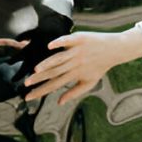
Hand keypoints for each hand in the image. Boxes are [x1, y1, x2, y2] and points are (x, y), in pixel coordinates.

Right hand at [24, 28, 141, 104]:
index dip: (41, 91)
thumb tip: (59, 102)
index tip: (27, 97)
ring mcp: (77, 51)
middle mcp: (75, 64)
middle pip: (54, 73)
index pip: (54, 85)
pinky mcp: (80, 39)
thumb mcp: (88, 82)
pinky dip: (59, 44)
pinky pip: (68, 42)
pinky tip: (49, 47)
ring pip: (59, 59)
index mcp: (75, 75)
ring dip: (47, 64)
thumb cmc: (100, 66)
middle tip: (26, 84)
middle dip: (40, 79)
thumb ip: (73, 92)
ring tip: (35, 70)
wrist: (115, 49)